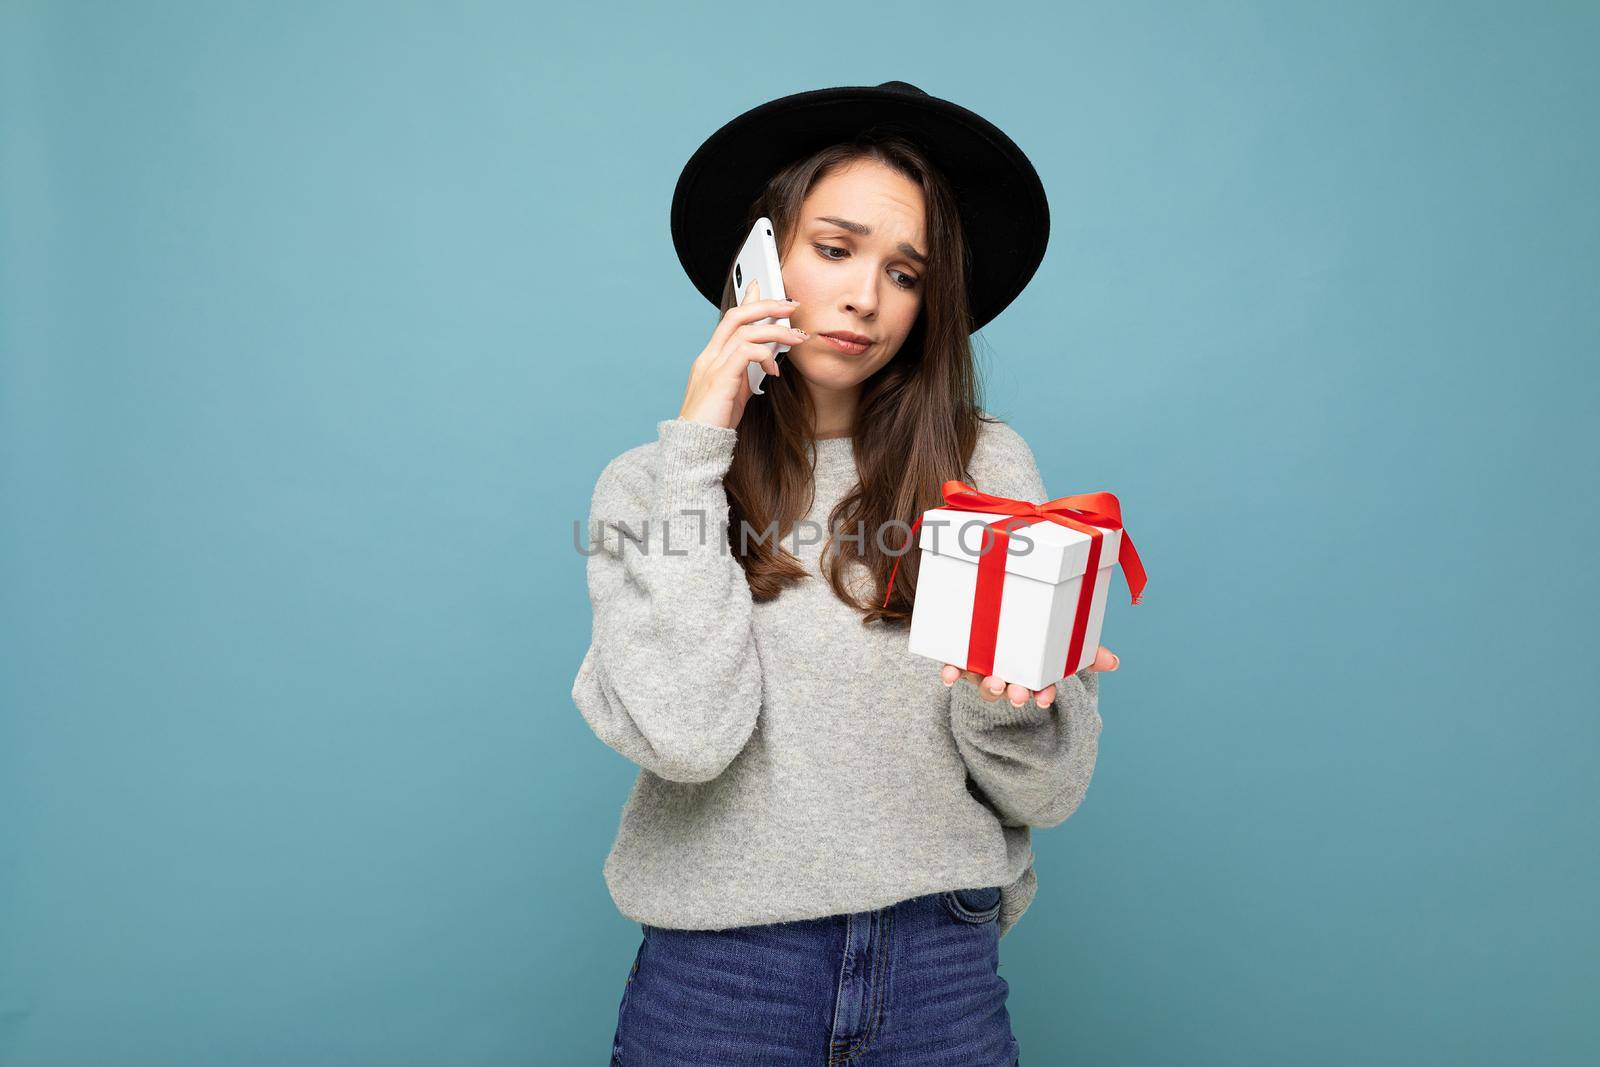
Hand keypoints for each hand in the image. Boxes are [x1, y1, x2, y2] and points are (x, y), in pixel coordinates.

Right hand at [678, 279, 809, 429]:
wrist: (695, 446)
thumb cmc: (714, 423)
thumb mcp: (735, 393)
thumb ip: (746, 373)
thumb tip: (765, 359)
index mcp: (710, 358)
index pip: (730, 321)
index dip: (748, 302)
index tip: (765, 288)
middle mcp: (708, 357)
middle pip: (737, 316)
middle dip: (766, 305)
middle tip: (792, 305)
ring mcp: (711, 366)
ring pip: (746, 331)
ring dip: (776, 331)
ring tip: (797, 338)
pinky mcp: (720, 379)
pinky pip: (746, 353)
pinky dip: (765, 355)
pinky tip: (774, 371)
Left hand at [941, 645, 1120, 707]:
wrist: (992, 630)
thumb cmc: (1032, 644)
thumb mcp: (1059, 647)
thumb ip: (1084, 654)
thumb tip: (1114, 661)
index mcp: (1030, 676)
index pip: (1039, 690)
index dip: (1042, 694)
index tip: (1043, 699)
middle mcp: (1007, 677)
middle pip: (1011, 690)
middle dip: (1016, 694)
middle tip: (1020, 695)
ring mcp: (983, 670)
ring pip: (985, 684)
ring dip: (989, 686)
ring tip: (993, 682)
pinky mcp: (961, 660)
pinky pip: (955, 669)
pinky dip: (951, 672)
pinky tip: (948, 675)